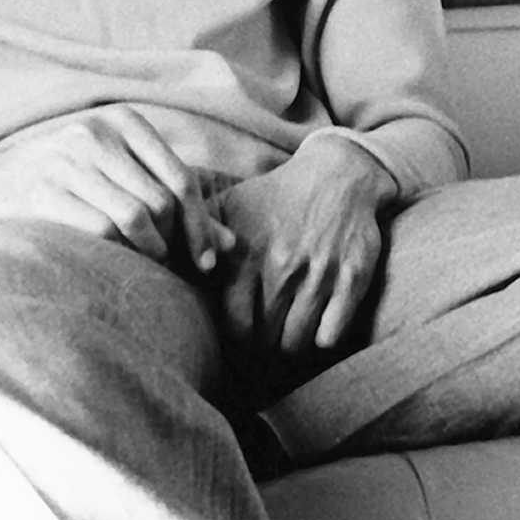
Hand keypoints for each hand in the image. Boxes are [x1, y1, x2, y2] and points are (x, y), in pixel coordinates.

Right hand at [0, 106, 233, 274]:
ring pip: (137, 218)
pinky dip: (120, 255)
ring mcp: (69, 161)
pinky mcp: (45, 191)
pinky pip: (102, 231)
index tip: (208, 261)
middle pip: (163, 201)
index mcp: (123, 122)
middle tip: (179, 270)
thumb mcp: (122, 177)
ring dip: (152, 253)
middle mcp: (97, 134)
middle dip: (178, 244)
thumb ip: (174, 204)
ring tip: (149, 269)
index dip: (201, 225)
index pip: (181, 179)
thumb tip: (232, 246)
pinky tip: (118, 266)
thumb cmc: (69, 182)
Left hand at [216, 135, 395, 367]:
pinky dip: (323, 338)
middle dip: (263, 345)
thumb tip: (166, 261)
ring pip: (297, 342)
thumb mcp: (229, 206)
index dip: (238, 338)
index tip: (242, 334)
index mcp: (247, 256)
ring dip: (291, 344)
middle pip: (266, 339)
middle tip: (265, 339)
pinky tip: (317, 325)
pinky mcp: (353, 277)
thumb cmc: (275, 195)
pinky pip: (331, 334)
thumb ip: (197, 235)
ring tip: (287, 334)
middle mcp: (283, 268)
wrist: (337, 174)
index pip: (235, 327)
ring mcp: (320, 274)